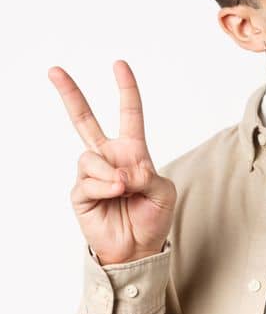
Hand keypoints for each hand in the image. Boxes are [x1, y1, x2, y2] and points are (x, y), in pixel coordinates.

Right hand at [48, 60, 177, 264]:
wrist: (138, 248)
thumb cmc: (152, 217)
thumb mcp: (163, 192)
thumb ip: (147, 174)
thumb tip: (121, 171)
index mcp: (132, 151)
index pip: (128, 114)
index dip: (126, 90)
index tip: (119, 65)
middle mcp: (108, 158)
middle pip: (84, 120)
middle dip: (70, 94)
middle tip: (55, 70)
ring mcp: (92, 174)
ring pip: (90, 157)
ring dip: (111, 174)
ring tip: (124, 189)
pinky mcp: (80, 193)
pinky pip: (87, 182)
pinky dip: (104, 188)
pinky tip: (113, 195)